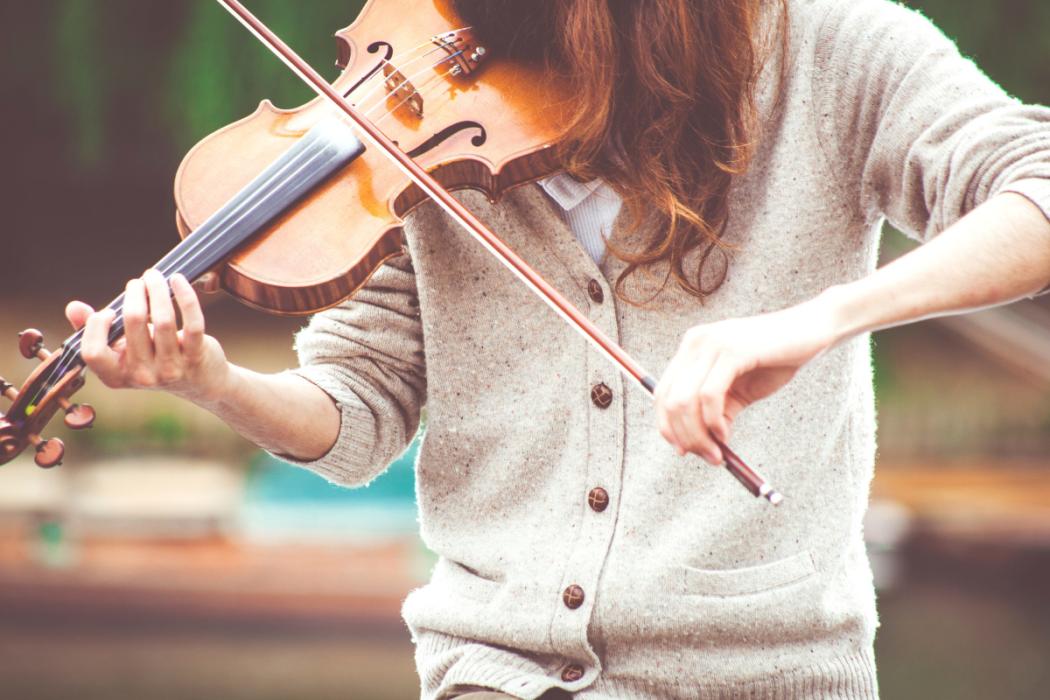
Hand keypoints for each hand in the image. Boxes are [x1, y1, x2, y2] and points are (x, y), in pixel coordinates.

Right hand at [65, 269, 229, 403]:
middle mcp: (142, 375)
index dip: (96, 326)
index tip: (110, 310)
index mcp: (116, 376)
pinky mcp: (196, 357)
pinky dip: (185, 297)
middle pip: (133, 322)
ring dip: (157, 289)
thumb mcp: (121, 350)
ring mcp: (170, 368)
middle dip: (134, 293)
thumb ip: (94, 330)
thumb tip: (73, 307)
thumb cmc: (153, 359)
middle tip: (139, 282)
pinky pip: (193, 323)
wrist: (199, 382)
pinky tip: (178, 280)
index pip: (93, 352)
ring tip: (154, 276)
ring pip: (163, 320)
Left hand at [654, 295, 839, 463]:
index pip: (662, 392)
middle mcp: (695, 342)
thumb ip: (717, 411)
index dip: (667, 426)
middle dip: (683, 436)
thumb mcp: (740, 390)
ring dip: (697, 435)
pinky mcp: (731, 351)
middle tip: (706, 457)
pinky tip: (725, 434)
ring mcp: (711, 344)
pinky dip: (713, 422)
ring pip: (684, 401)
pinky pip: (709, 396)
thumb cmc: (777, 359)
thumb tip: (701, 444)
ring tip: (716, 452)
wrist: (812, 330)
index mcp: (692, 348)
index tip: (683, 451)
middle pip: (668, 400)